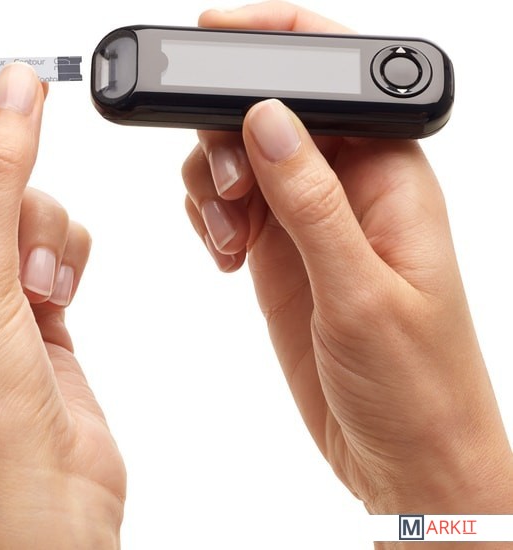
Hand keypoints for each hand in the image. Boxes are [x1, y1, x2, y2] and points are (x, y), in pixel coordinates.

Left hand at [0, 64, 124, 547]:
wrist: (46, 494)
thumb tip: (14, 96)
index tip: (18, 99)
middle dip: (14, 201)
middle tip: (23, 235)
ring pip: (25, 211)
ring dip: (45, 238)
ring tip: (41, 291)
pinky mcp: (34, 303)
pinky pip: (54, 244)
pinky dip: (67, 259)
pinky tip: (60, 298)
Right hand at [183, 0, 512, 519]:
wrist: (404, 457)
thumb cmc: (414, 385)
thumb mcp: (363, 292)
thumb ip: (313, 200)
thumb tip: (270, 119)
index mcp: (391, 177)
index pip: (336, 79)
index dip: (276, 41)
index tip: (214, 35)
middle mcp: (348, 189)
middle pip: (271, 112)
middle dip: (228, 132)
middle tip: (229, 192)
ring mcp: (309, 221)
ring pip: (241, 158)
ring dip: (214, 182)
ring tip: (227, 237)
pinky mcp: (281, 254)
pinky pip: (231, 206)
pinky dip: (211, 215)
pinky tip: (224, 251)